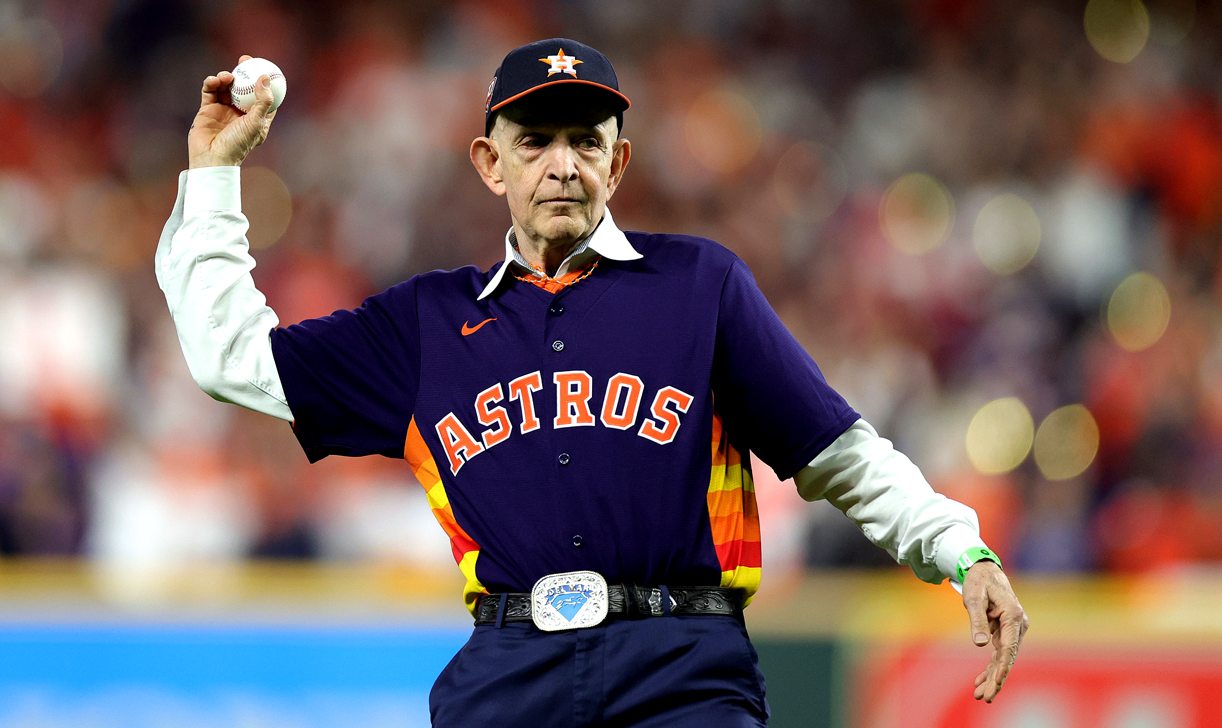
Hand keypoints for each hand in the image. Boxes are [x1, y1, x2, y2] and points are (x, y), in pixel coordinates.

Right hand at [188, 55, 277, 167]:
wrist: (212, 158)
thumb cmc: (238, 144)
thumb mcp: (256, 123)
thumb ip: (263, 101)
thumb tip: (265, 78)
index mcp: (257, 118)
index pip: (263, 95)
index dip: (264, 80)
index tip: (264, 66)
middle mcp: (240, 113)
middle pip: (244, 87)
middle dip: (244, 72)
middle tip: (244, 59)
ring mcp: (224, 110)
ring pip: (226, 87)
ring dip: (226, 78)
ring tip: (227, 76)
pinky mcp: (208, 109)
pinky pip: (210, 91)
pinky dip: (212, 83)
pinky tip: (214, 80)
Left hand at [962, 560, 1028, 702]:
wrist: (984, 570)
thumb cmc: (978, 581)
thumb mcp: (973, 598)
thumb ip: (977, 621)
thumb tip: (981, 645)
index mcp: (1013, 616)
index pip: (1009, 647)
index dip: (1003, 667)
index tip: (996, 682)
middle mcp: (1018, 625)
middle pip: (1008, 657)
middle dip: (996, 679)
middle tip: (985, 697)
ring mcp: (1013, 629)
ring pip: (1004, 658)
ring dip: (992, 676)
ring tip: (980, 695)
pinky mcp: (1006, 632)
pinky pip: (999, 653)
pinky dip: (991, 667)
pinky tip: (980, 681)